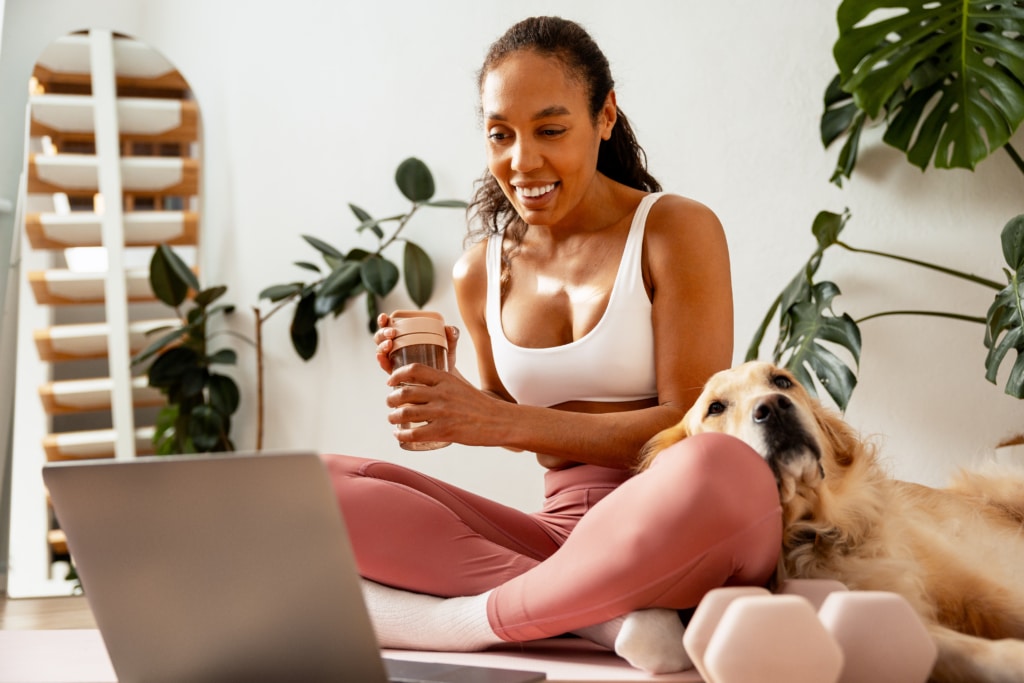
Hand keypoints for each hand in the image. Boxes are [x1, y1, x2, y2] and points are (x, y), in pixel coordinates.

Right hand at [374, 313, 460, 373]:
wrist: (446, 378)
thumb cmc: (445, 357)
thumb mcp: (449, 345)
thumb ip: (452, 336)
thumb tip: (451, 329)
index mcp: (405, 334)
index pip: (389, 324)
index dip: (383, 320)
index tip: (385, 317)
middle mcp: (396, 345)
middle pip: (381, 336)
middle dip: (383, 333)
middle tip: (392, 333)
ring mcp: (395, 358)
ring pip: (381, 349)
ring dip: (381, 345)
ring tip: (390, 344)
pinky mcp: (396, 372)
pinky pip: (385, 365)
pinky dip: (381, 361)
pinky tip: (383, 358)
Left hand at [385, 362, 499, 447]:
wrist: (499, 421)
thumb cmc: (480, 404)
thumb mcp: (460, 386)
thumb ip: (443, 384)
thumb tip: (422, 387)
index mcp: (446, 379)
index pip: (414, 369)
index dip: (397, 374)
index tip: (390, 381)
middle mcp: (442, 393)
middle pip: (405, 392)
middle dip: (391, 399)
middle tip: (390, 403)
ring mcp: (442, 412)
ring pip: (405, 413)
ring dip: (393, 417)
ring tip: (392, 419)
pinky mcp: (444, 431)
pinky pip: (414, 433)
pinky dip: (402, 434)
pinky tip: (399, 435)